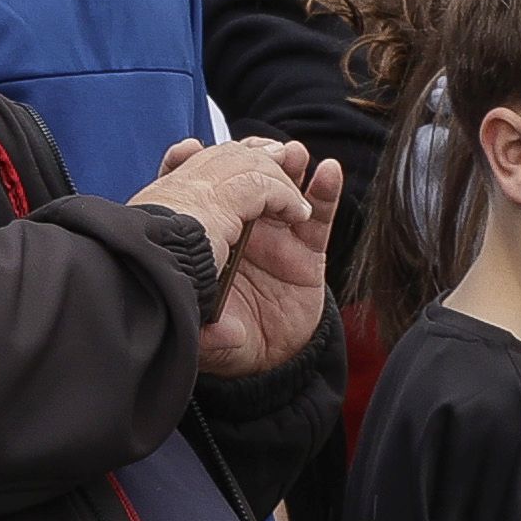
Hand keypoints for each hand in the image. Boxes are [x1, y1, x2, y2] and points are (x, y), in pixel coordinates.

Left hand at [156, 137, 341, 374]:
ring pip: (281, 190)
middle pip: (241, 178)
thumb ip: (207, 331)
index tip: (193, 151)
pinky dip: (326, 191)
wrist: (263, 369)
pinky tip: (328, 172)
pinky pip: (320, 216)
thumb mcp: (205, 337)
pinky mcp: (307, 252)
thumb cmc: (224, 340)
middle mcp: (237, 231)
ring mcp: (274, 238)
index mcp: (204, 240)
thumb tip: (210, 331)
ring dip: (286, 165)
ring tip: (291, 154)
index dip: (195, 167)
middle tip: (259, 152)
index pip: (197, 193)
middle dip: (249, 157)